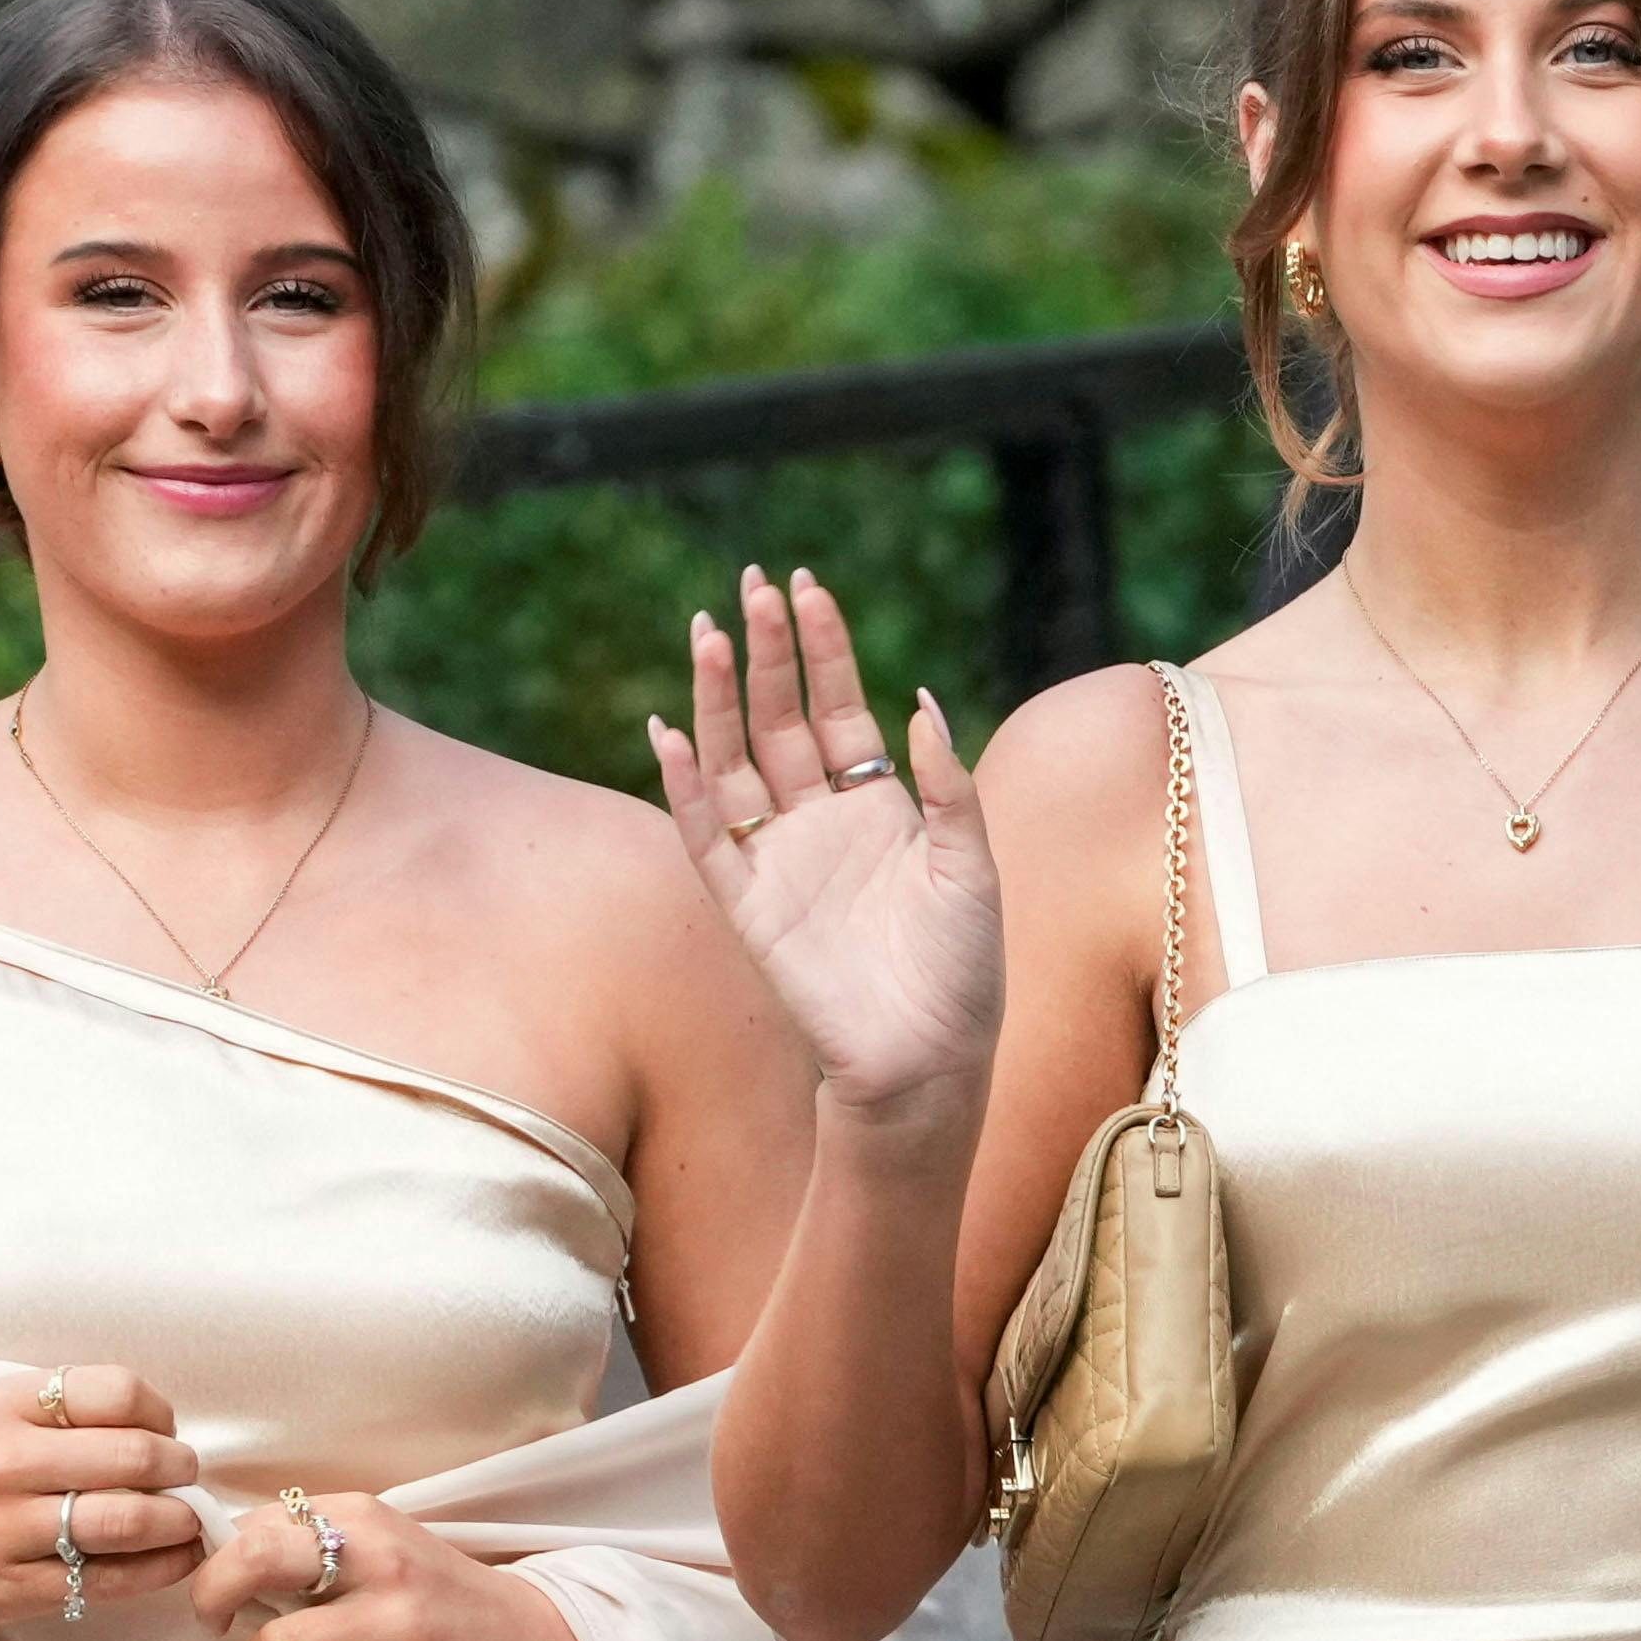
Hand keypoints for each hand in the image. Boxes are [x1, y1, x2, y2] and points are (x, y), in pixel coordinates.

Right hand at [0, 1364, 203, 1632]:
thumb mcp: (3, 1412)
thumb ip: (77, 1412)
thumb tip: (169, 1435)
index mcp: (8, 1405)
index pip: (117, 1391)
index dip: (160, 1412)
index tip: (163, 1431)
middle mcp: (5, 1463)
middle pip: (134, 1456)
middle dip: (181, 1468)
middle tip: (185, 1477)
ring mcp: (8, 1530)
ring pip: (127, 1521)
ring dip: (179, 1521)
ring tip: (185, 1519)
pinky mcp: (17, 1589)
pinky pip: (111, 1579)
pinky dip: (161, 1568)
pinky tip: (173, 1557)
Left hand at [188, 1487, 611, 1640]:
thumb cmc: (437, 1595)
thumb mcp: (381, 1543)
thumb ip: (310, 1543)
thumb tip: (222, 1556)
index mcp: (364, 1516)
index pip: (255, 1524)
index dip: (219, 1562)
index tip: (222, 1591)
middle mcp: (380, 1559)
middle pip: (255, 1562)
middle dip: (213, 1599)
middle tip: (219, 1626)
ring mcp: (399, 1623)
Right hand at [645, 564, 1005, 1125]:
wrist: (927, 1055)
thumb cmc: (962, 967)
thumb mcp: (971, 862)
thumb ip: (946, 784)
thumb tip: (918, 701)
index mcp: (876, 803)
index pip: (838, 705)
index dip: (823, 647)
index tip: (808, 586)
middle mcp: (819, 821)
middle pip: (780, 717)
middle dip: (765, 652)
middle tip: (751, 585)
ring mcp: (778, 859)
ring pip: (735, 761)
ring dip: (717, 700)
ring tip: (706, 634)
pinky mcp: (748, 905)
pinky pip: (706, 836)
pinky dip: (684, 787)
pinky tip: (669, 733)